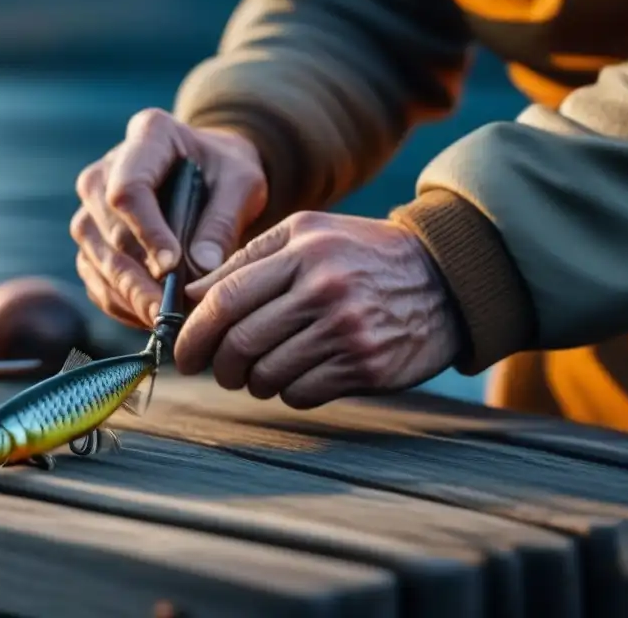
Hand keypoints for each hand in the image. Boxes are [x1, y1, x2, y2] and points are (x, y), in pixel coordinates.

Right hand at [70, 108, 267, 327]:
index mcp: (147, 136)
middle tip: (170, 310)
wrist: (210, 171)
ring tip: (162, 320)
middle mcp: (105, 169)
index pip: (128, 188)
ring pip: (93, 255)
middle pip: (104, 226)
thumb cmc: (227, 173)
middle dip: (136, 275)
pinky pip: (94, 276)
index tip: (172, 266)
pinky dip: (119, 302)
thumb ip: (224, 220)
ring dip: (126, 293)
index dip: (146, 231)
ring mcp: (91, 205)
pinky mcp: (92, 238)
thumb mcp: (243, 184)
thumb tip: (201, 268)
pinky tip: (149, 317)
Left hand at [175, 211, 463, 408]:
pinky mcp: (365, 366)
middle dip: (219, 364)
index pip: (227, 298)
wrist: (444, 280)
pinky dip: (287, 392)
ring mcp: (347, 331)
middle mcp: (324, 289)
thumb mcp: (309, 233)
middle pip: (241, 341)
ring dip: (253, 381)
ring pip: (267, 374)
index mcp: (304, 250)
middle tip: (219, 368)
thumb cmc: (362, 254)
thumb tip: (191, 294)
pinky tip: (298, 374)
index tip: (183, 351)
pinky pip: (300, 394)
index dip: (194, 331)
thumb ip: (248, 258)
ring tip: (262, 369)